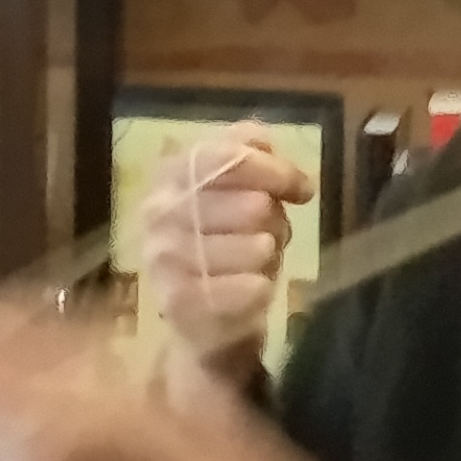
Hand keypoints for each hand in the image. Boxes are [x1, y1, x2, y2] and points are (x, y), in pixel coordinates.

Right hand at [139, 123, 310, 400]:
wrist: (204, 318)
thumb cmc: (228, 243)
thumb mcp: (241, 192)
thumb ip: (250, 156)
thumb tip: (262, 143)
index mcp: (171, 174)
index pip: (222, 156)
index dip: (270, 169)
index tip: (303, 189)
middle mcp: (157, 211)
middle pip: (249, 203)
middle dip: (274, 218)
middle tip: (273, 234)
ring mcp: (162, 258)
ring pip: (253, 246)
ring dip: (269, 254)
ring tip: (259, 262)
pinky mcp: (177, 302)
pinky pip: (242, 288)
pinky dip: (259, 288)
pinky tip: (257, 288)